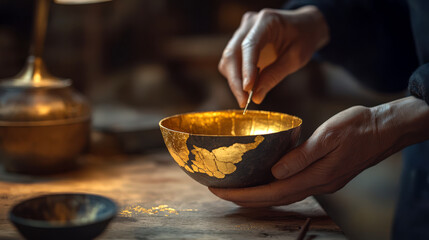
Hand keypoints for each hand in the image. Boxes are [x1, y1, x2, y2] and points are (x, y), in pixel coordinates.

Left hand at [209, 97, 428, 206]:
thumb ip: (302, 156)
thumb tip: (276, 172)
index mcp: (316, 176)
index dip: (244, 194)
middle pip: (273, 198)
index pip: (272, 192)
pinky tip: (265, 180)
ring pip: (282, 195)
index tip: (220, 191)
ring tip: (236, 189)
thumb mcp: (330, 135)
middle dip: (244, 198)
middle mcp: (317, 184)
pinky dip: (273, 187)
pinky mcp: (323, 176)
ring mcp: (321, 182)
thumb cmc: (359, 127)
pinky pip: (292, 187)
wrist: (385, 129)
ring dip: (257, 195)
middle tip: (219, 192)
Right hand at [218, 6, 328, 106]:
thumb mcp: (296, 58)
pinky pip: (231, 62)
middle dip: (235, 80)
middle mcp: (249, 24)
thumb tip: (256, 97)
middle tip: (243, 102)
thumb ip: (275, 75)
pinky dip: (236, 77)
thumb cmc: (303, 39)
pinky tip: (247, 88)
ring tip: (246, 98)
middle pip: (232, 53)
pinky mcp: (239, 42)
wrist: (304, 27)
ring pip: (228, 59)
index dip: (246, 68)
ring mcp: (242, 32)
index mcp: (266, 21)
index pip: (250, 45)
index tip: (247, 90)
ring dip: (234, 81)